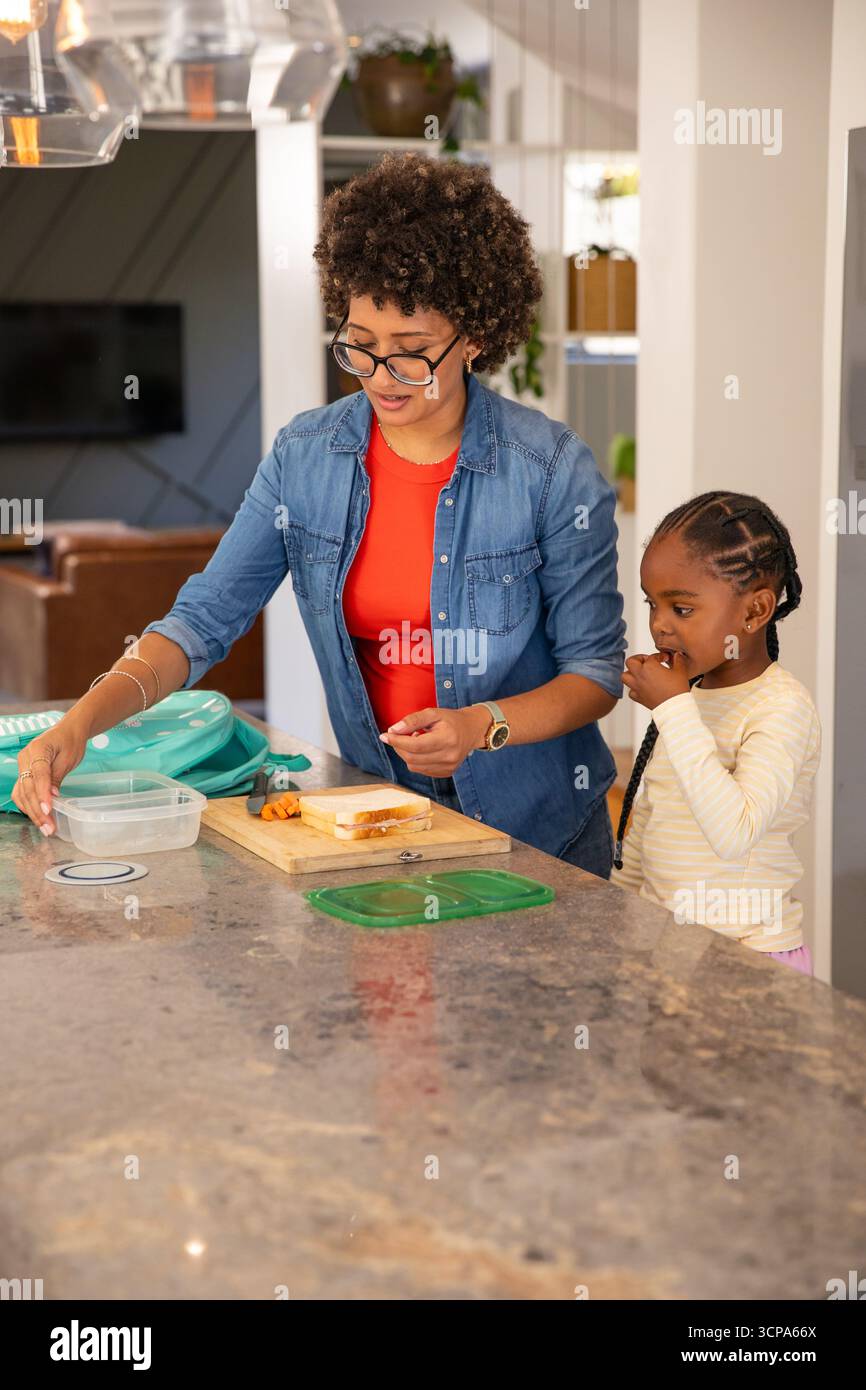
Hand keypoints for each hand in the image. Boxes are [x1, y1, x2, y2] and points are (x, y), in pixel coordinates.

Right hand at [11, 716, 88, 834]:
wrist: (68, 731)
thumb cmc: (71, 742)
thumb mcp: (69, 758)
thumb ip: (57, 777)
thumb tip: (51, 797)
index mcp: (37, 749)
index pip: (38, 775)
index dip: (42, 794)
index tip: (47, 810)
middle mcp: (24, 758)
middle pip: (27, 788)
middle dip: (37, 810)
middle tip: (49, 827)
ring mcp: (22, 766)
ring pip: (22, 793)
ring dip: (32, 812)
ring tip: (45, 828)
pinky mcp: (24, 773)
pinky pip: (21, 792)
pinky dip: (28, 806)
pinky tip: (38, 817)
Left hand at [380, 705, 488, 776]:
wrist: (471, 730)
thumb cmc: (450, 720)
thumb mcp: (432, 713)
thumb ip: (412, 720)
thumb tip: (392, 730)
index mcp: (448, 739)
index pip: (416, 745)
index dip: (397, 741)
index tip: (384, 735)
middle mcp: (450, 756)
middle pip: (413, 758)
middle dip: (398, 747)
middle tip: (396, 735)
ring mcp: (449, 767)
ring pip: (414, 766)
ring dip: (406, 753)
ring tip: (414, 739)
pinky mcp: (447, 773)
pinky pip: (421, 770)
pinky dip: (415, 760)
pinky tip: (422, 749)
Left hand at [621, 651, 689, 709]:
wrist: (674, 707)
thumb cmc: (676, 690)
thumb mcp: (680, 671)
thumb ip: (678, 660)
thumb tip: (677, 655)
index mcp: (649, 667)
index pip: (652, 656)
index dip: (660, 656)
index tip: (664, 658)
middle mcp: (640, 675)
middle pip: (631, 662)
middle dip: (638, 659)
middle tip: (646, 661)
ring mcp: (637, 687)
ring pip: (625, 676)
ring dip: (631, 673)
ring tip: (639, 673)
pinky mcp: (638, 697)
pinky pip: (630, 691)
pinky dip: (634, 688)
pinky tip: (641, 687)